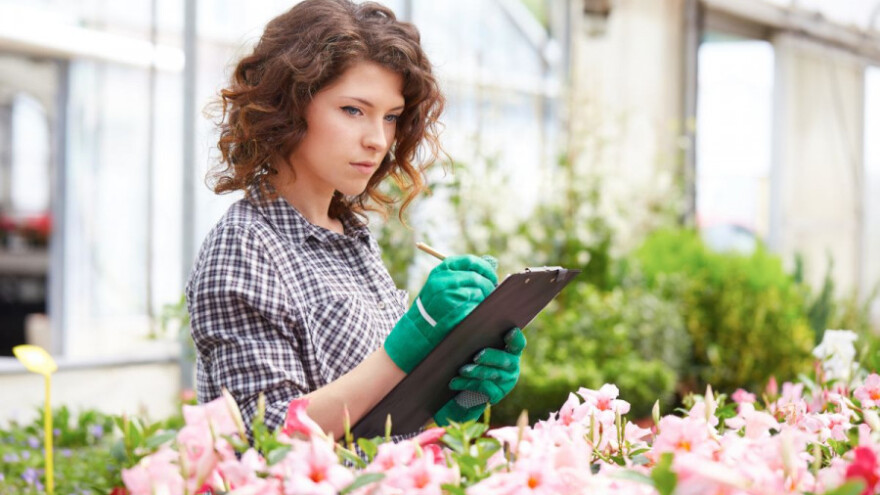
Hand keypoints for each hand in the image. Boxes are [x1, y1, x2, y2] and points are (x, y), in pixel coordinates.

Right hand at [384, 255, 496, 372]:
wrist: (418, 329)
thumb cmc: (434, 305)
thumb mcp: (443, 283)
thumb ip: (464, 273)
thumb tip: (492, 264)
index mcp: (441, 270)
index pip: (470, 261)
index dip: (485, 268)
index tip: (491, 276)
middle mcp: (443, 281)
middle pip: (476, 278)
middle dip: (488, 285)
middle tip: (491, 292)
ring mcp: (447, 297)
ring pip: (478, 293)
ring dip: (483, 299)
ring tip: (480, 304)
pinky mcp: (453, 312)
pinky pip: (475, 307)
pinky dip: (478, 310)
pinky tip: (473, 313)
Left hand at [433, 327, 525, 425]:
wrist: (462, 389)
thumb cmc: (469, 359)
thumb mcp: (472, 345)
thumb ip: (470, 332)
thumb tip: (457, 314)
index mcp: (510, 350)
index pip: (518, 344)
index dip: (516, 338)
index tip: (510, 332)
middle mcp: (511, 366)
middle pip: (505, 360)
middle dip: (491, 357)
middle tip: (476, 356)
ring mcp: (506, 382)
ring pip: (493, 375)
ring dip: (476, 372)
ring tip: (462, 370)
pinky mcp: (496, 395)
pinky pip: (485, 389)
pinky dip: (468, 384)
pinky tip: (454, 382)